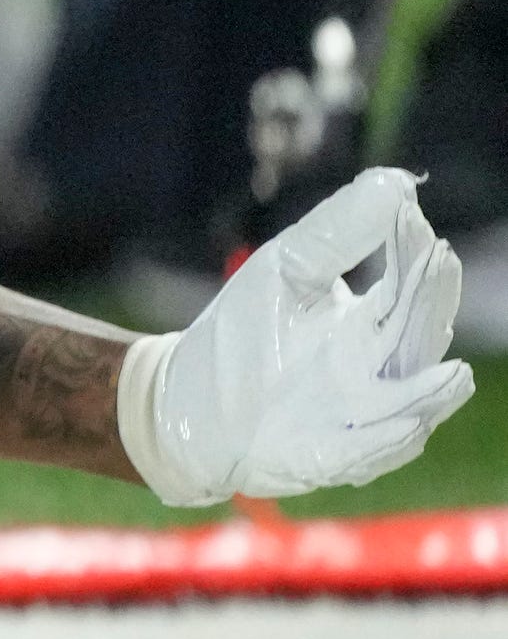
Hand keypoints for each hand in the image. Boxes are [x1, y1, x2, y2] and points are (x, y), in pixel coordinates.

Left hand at [119, 167, 470, 505]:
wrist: (188, 400)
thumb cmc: (245, 332)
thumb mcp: (288, 271)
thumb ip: (338, 232)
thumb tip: (397, 182)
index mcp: (376, 326)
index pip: (412, 291)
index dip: (418, 262)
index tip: (417, 226)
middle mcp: (380, 373)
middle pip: (418, 343)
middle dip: (430, 312)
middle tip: (437, 268)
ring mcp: (360, 419)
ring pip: (410, 408)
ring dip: (428, 394)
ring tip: (450, 373)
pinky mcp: (329, 456)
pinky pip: (365, 453)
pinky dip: (383, 442)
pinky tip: (402, 426)